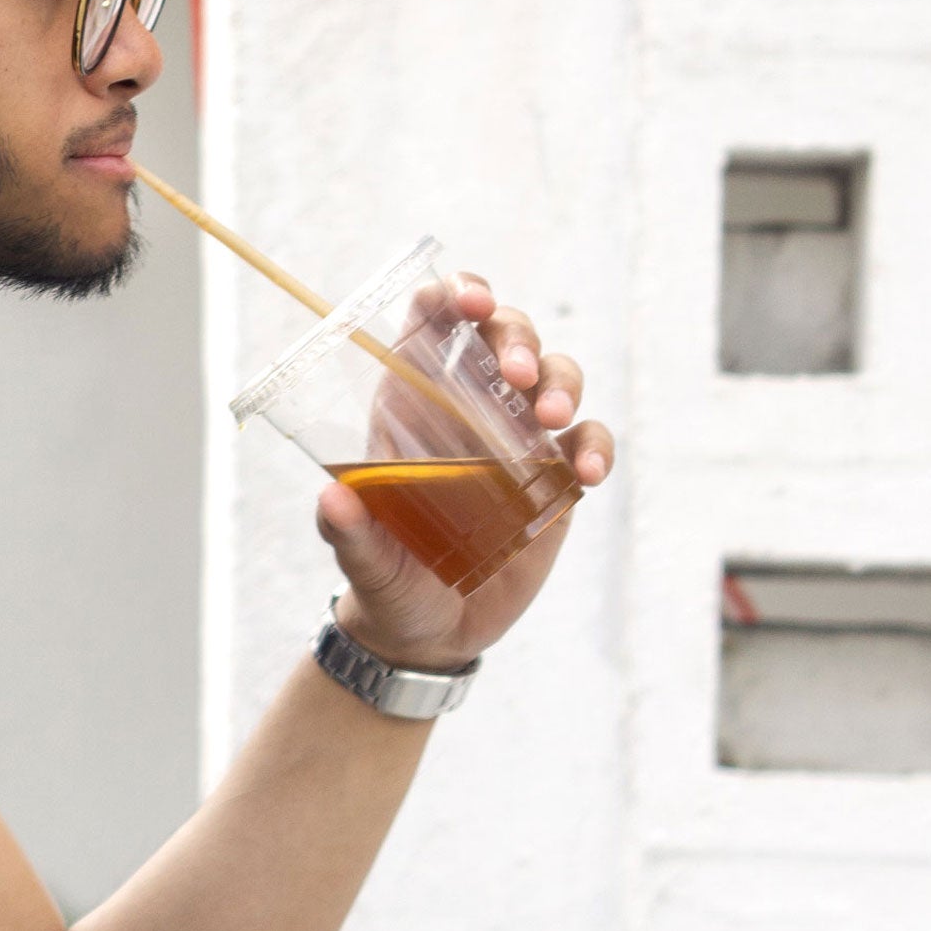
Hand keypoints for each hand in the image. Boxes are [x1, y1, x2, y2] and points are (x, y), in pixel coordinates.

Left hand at [318, 281, 614, 670]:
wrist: (429, 637)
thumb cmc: (385, 582)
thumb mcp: (362, 559)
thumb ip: (347, 532)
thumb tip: (333, 499)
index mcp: (412, 403)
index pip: (435, 320)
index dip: (456, 293)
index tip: (469, 303)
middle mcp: (468, 407)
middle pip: (505, 334)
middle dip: (516, 336)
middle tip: (514, 375)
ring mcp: (518, 439)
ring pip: (554, 376)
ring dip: (560, 382)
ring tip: (550, 418)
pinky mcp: (556, 479)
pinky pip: (588, 441)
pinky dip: (596, 445)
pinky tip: (590, 472)